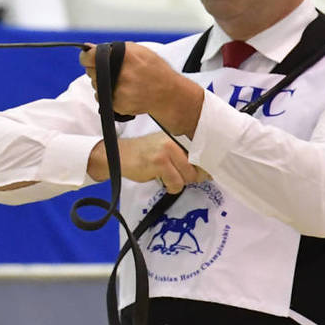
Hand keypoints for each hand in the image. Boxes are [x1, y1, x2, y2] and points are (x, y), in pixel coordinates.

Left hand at [79, 43, 204, 136]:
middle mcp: (120, 73)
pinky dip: (109, 95)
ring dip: (103, 84)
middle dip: (98, 71)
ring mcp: (118, 90)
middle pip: (91, 72)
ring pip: (96, 86)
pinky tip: (124, 92)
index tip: (87, 58)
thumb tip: (90, 48)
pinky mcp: (118, 104)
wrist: (168, 94)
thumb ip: (113, 49)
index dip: (86, 57)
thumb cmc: (155, 70)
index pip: (90, 57)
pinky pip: (102, 98)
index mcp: (123, 56)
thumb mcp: (138, 51)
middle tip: (115, 72)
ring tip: (123, 82)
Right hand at [88, 132, 207, 193]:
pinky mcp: (159, 162)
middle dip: (189, 177)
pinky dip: (170, 187)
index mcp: (177, 136)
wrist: (117, 155)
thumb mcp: (165, 151)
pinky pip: (176, 183)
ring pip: (189, 177)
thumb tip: (207, 172)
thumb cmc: (142, 155)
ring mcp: (166, 151)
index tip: (206, 173)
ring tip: (164, 176)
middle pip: (198, 168)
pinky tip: (159, 179)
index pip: (202, 152)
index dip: (205, 166)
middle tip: (174, 176)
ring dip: (178, 182)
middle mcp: (173, 141)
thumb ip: (184, 157)